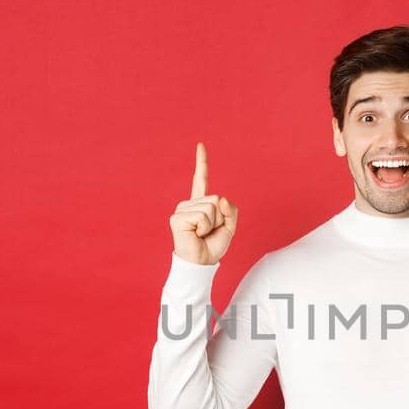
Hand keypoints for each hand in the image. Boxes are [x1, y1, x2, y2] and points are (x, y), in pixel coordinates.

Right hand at [169, 142, 238, 264]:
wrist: (201, 263)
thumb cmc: (212, 246)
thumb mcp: (229, 227)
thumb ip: (230, 210)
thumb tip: (220, 198)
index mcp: (200, 204)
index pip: (201, 179)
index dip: (201, 162)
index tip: (200, 145)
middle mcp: (188, 204)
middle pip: (215, 199)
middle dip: (219, 218)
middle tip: (209, 232)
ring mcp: (181, 210)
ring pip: (210, 207)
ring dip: (212, 224)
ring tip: (202, 234)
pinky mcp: (177, 218)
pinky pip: (203, 216)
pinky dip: (205, 228)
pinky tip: (196, 235)